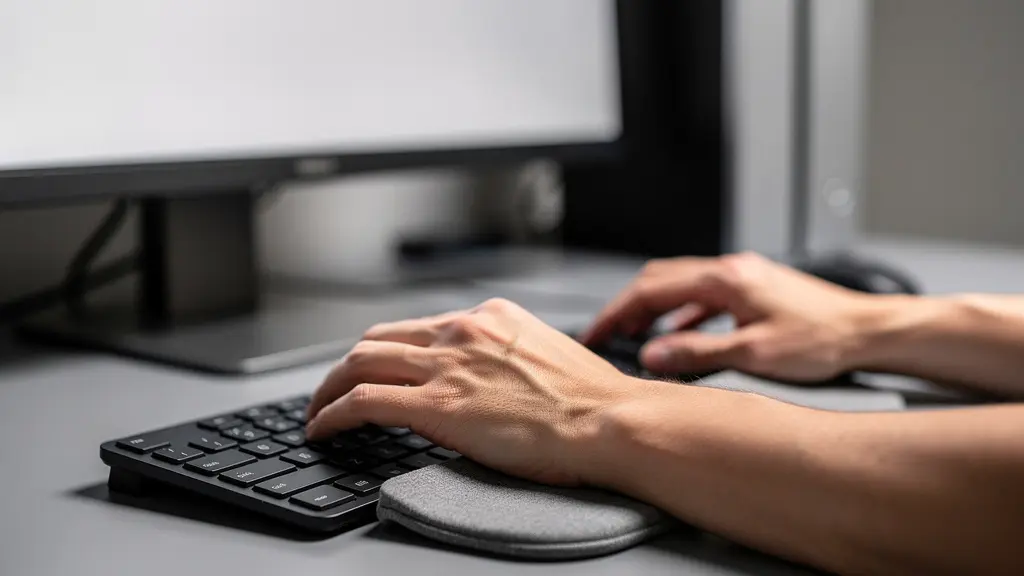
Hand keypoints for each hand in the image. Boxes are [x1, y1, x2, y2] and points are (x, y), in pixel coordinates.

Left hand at [305, 298, 666, 485]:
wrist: (609, 420)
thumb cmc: (591, 401)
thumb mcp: (543, 356)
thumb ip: (505, 356)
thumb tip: (487, 379)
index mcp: (490, 317)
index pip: (417, 327)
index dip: (385, 351)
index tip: (375, 369)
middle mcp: (462, 331)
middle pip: (378, 338)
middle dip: (347, 366)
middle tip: (334, 390)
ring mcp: (446, 365)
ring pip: (360, 363)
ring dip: (329, 388)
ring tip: (318, 412)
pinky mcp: (437, 404)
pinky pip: (363, 401)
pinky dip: (332, 414)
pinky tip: (322, 429)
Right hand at [580, 252, 884, 381]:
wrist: (870, 331)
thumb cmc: (823, 339)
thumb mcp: (754, 354)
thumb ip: (697, 353)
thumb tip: (651, 356)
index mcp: (724, 279)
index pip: (651, 290)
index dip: (617, 313)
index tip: (596, 333)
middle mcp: (730, 270)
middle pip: (660, 279)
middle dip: (628, 307)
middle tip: (606, 334)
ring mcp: (743, 276)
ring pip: (681, 285)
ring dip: (653, 308)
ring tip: (634, 335)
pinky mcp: (754, 289)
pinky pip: (703, 295)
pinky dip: (681, 312)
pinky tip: (680, 333)